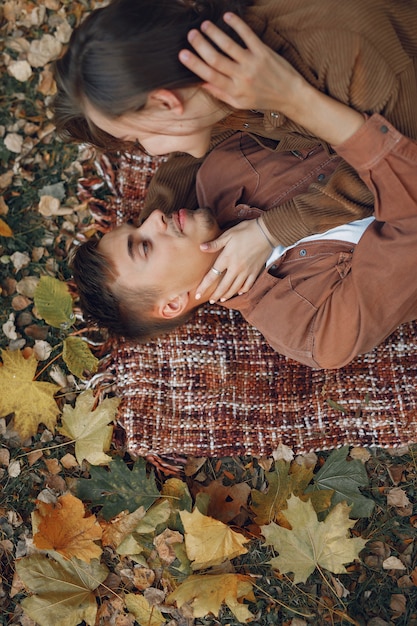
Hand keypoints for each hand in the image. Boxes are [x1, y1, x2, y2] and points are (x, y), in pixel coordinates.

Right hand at [179, 13, 364, 144]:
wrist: (289, 95)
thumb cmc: (263, 99)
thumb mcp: (239, 103)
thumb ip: (221, 93)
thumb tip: (203, 83)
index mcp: (234, 91)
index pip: (209, 76)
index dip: (194, 64)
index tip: (182, 54)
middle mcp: (242, 77)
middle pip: (216, 59)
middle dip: (201, 45)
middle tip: (191, 35)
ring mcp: (253, 63)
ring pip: (229, 46)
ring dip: (215, 33)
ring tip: (204, 25)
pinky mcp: (263, 52)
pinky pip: (248, 35)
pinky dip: (237, 25)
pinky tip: (227, 17)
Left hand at [195, 218, 272, 302]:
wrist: (267, 232)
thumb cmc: (246, 231)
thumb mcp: (228, 234)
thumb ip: (215, 244)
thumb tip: (201, 247)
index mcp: (227, 258)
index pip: (212, 276)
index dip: (203, 286)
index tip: (197, 294)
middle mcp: (236, 268)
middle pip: (223, 286)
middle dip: (215, 295)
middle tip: (210, 301)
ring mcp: (246, 271)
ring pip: (235, 288)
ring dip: (227, 295)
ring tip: (222, 299)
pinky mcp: (255, 271)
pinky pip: (248, 285)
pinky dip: (242, 290)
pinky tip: (239, 292)